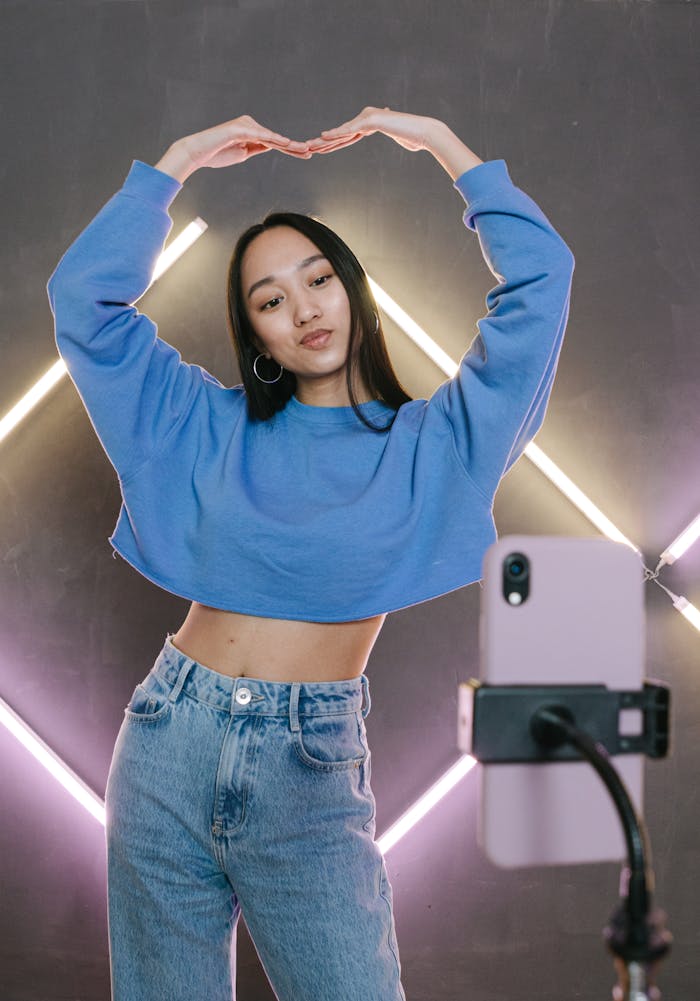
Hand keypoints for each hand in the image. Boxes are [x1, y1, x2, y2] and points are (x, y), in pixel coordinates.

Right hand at [176, 115, 311, 171]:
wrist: (196, 153)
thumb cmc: (216, 154)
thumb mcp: (241, 154)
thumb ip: (255, 148)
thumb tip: (268, 147)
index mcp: (251, 131)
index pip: (274, 142)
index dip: (290, 149)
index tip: (305, 154)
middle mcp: (250, 125)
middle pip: (275, 139)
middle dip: (293, 147)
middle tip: (311, 152)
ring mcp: (244, 125)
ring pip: (270, 137)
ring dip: (287, 144)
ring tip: (303, 149)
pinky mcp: (238, 129)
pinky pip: (259, 135)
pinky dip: (273, 139)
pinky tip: (285, 143)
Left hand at [304, 106, 441, 155]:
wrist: (425, 132)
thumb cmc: (416, 137)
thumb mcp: (403, 139)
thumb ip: (399, 136)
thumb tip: (406, 137)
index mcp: (371, 122)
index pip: (347, 136)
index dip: (332, 143)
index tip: (319, 149)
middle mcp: (367, 117)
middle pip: (341, 133)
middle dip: (324, 142)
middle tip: (306, 148)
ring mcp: (368, 117)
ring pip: (342, 132)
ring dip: (324, 140)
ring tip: (309, 145)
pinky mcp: (371, 121)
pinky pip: (350, 130)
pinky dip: (336, 134)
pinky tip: (323, 137)